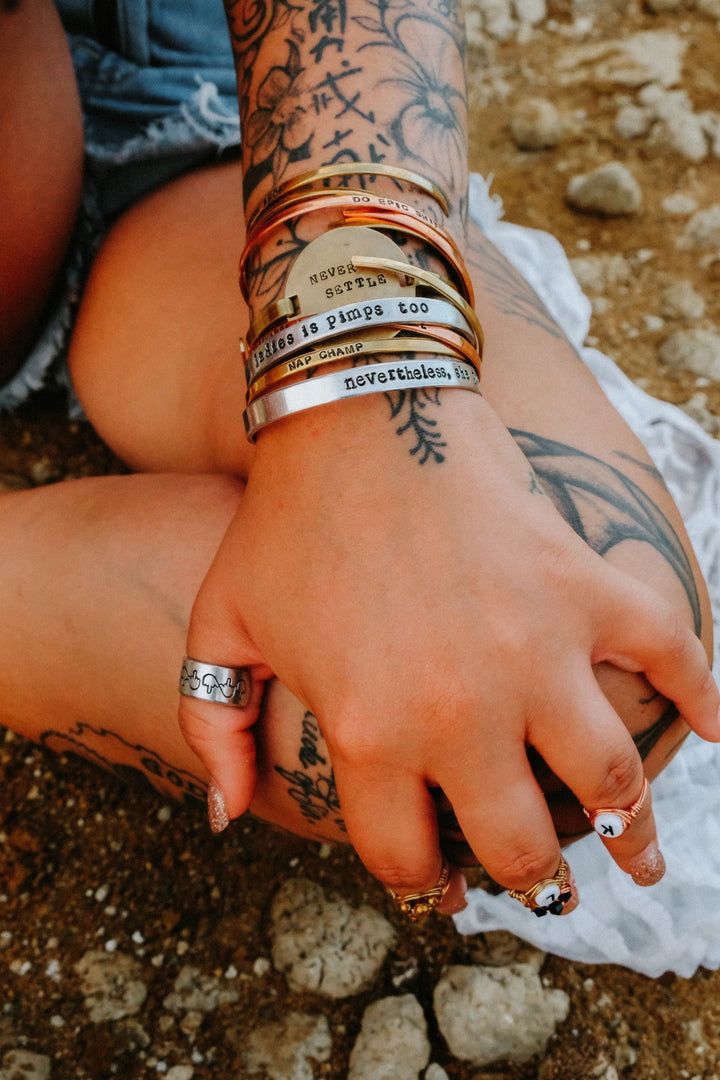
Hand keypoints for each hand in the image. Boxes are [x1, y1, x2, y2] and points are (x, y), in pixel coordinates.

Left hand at [178, 390, 719, 907]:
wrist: (357, 416)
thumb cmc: (284, 523)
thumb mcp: (222, 624)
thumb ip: (212, 728)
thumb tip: (223, 819)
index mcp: (370, 731)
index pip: (408, 856)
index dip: (422, 883)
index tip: (440, 884)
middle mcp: (464, 709)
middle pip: (521, 845)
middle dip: (531, 882)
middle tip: (539, 886)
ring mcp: (538, 648)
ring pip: (611, 778)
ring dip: (635, 832)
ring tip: (639, 858)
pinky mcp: (585, 586)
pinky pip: (672, 652)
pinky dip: (706, 694)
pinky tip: (715, 727)